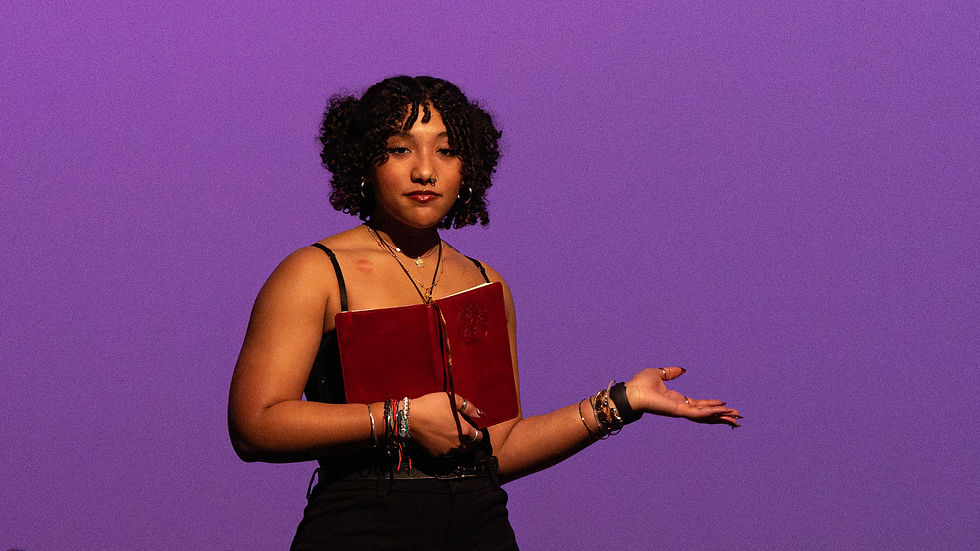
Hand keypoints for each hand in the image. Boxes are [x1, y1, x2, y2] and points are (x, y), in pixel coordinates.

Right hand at [404, 392, 484, 455]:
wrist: (408, 418)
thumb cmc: (430, 406)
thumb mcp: (451, 399)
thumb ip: (468, 407)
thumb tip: (480, 414)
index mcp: (463, 431)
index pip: (478, 437)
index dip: (478, 434)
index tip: (476, 430)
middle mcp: (456, 444)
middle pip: (469, 447)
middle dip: (470, 442)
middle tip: (467, 435)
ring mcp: (445, 451)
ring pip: (458, 452)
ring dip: (459, 446)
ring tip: (454, 437)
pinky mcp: (435, 454)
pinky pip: (445, 454)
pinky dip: (447, 449)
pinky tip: (442, 440)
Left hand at [626, 367, 741, 427]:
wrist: (631, 391)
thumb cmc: (640, 384)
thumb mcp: (659, 374)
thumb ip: (671, 373)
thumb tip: (683, 370)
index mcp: (677, 400)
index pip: (700, 404)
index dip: (713, 405)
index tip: (725, 405)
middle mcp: (681, 407)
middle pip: (706, 414)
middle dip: (722, 416)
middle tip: (738, 418)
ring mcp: (681, 411)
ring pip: (706, 416)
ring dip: (721, 417)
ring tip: (737, 419)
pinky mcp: (678, 411)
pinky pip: (698, 412)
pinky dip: (711, 412)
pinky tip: (722, 411)